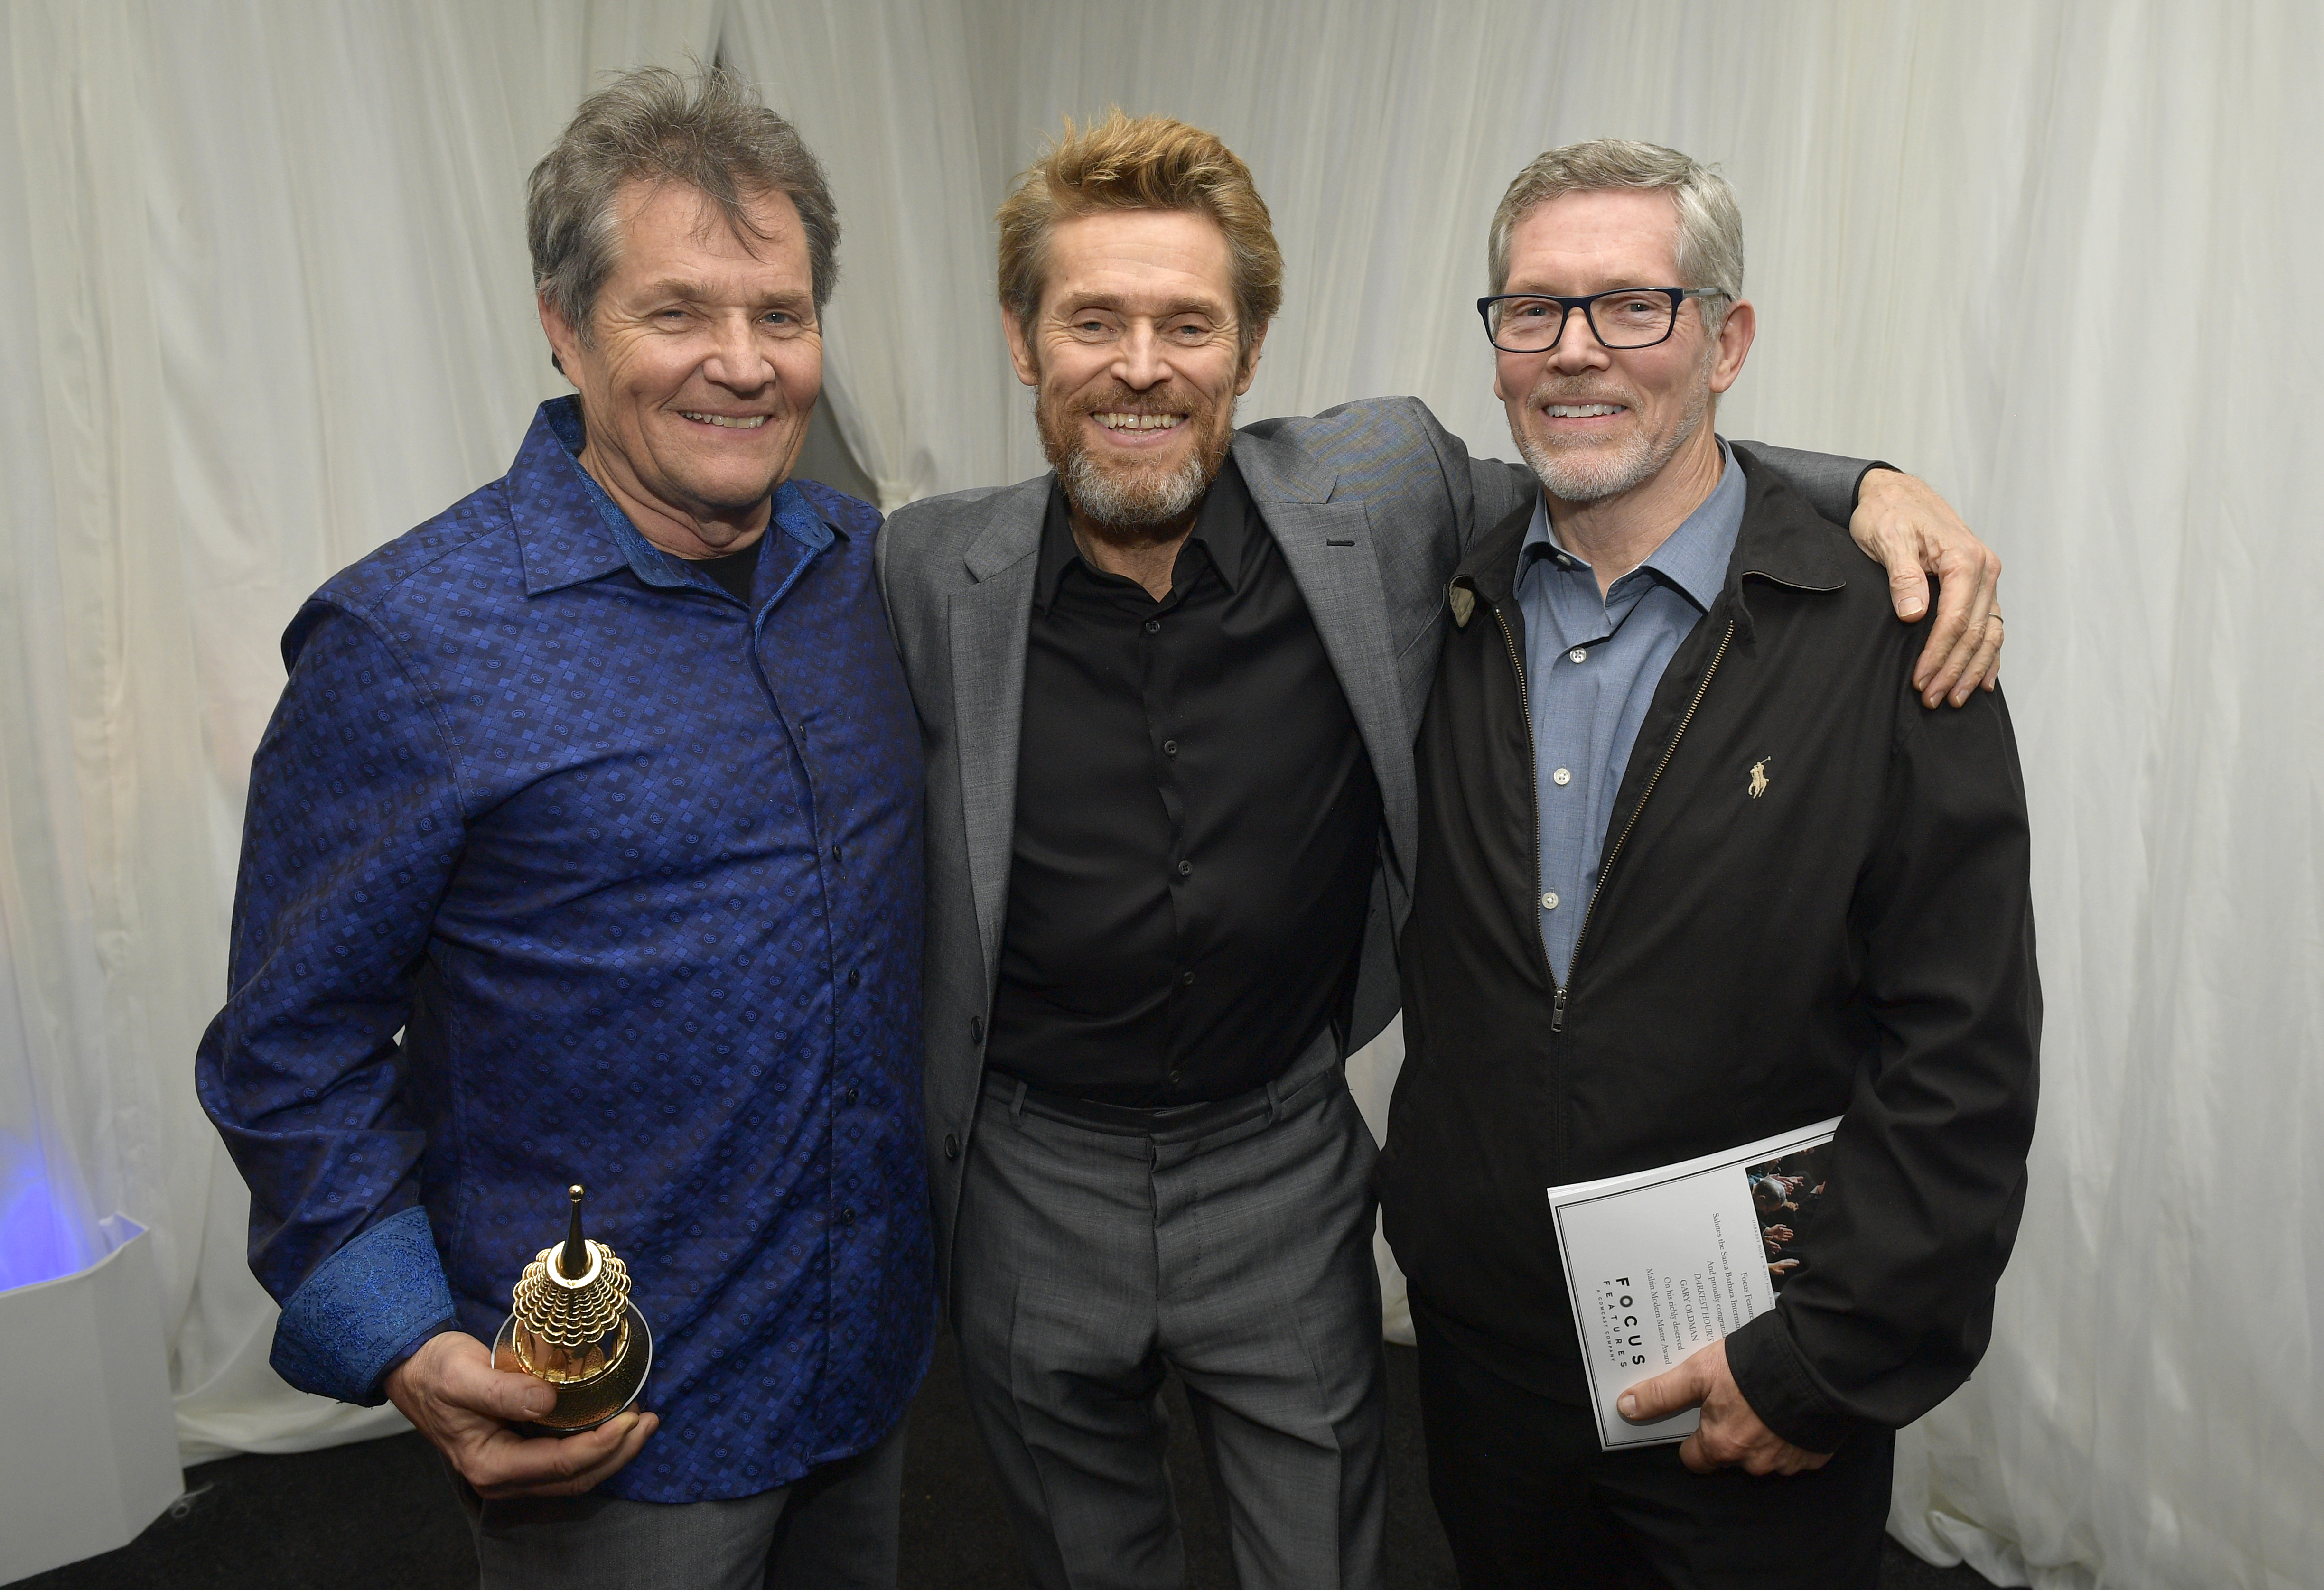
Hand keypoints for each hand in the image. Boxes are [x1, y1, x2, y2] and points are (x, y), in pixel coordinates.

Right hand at [384, 1331, 657, 1498]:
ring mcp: (512, 1469)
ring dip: (612, 1452)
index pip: (560, 1465)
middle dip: (618, 1453)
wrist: (415, 1371)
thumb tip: (547, 1401)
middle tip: (650, 1421)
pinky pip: (565, 1459)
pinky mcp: (520, 1453)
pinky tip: (614, 1421)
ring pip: (574, 1474)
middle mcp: (502, 1477)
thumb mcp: (462, 1375)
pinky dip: (595, 1445)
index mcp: (489, 1465)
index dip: (601, 1445)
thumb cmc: (436, 1371)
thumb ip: (503, 1391)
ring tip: (643, 1423)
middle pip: (575, 1477)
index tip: (632, 1418)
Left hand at [1617, 1337, 1830, 1476]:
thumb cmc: (1754, 1369)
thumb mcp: (1699, 1373)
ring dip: (1762, 1433)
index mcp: (1722, 1446)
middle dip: (1730, 1432)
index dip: (1694, 1438)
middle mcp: (1753, 1463)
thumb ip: (1662, 1393)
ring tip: (1763, 1398)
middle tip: (1734, 1399)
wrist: (1817, 1367)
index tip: (1699, 1416)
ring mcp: (1786, 1462)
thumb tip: (1625, 1407)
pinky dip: (1790, 1433)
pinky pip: (1795, 1450)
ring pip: (1763, 1454)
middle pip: (1730, 1455)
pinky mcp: (1814, 1454)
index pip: (1695, 1458)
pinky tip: (1789, 1406)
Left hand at [1763, 1224, 1793, 1243]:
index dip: (1789, 1230)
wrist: (1769, 1232)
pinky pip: (1783, 1239)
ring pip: (1785, 1236)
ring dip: (1788, 1236)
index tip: (1792, 1231)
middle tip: (1793, 1234)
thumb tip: (1785, 1226)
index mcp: (1781, 1229)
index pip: (1786, 1230)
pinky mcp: (1779, 1239)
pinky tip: (1787, 1240)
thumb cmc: (1773, 1228)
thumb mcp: (1777, 1225)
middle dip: (1789, 1234)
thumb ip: (1781, 1225)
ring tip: (1791, 1236)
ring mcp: (1780, 1236)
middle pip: (1786, 1233)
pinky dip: (1785, 1239)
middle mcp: (1781, 1233)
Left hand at [1847, 469, 2003, 707]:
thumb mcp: (1888, 538)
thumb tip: (1915, 614)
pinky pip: (1992, 626)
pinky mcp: (1978, 587)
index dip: (1938, 655)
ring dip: (1972, 669)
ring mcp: (1985, 580)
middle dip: (1954, 670)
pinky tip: (1983, 680)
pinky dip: (1988, 655)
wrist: (1896, 493)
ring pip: (1988, 634)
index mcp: (1964, 559)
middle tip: (1933, 700)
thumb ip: (1902, 575)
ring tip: (1954, 699)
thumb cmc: (1889, 513)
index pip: (1956, 619)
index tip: (1920, 681)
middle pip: (1975, 632)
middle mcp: (1984, 569)